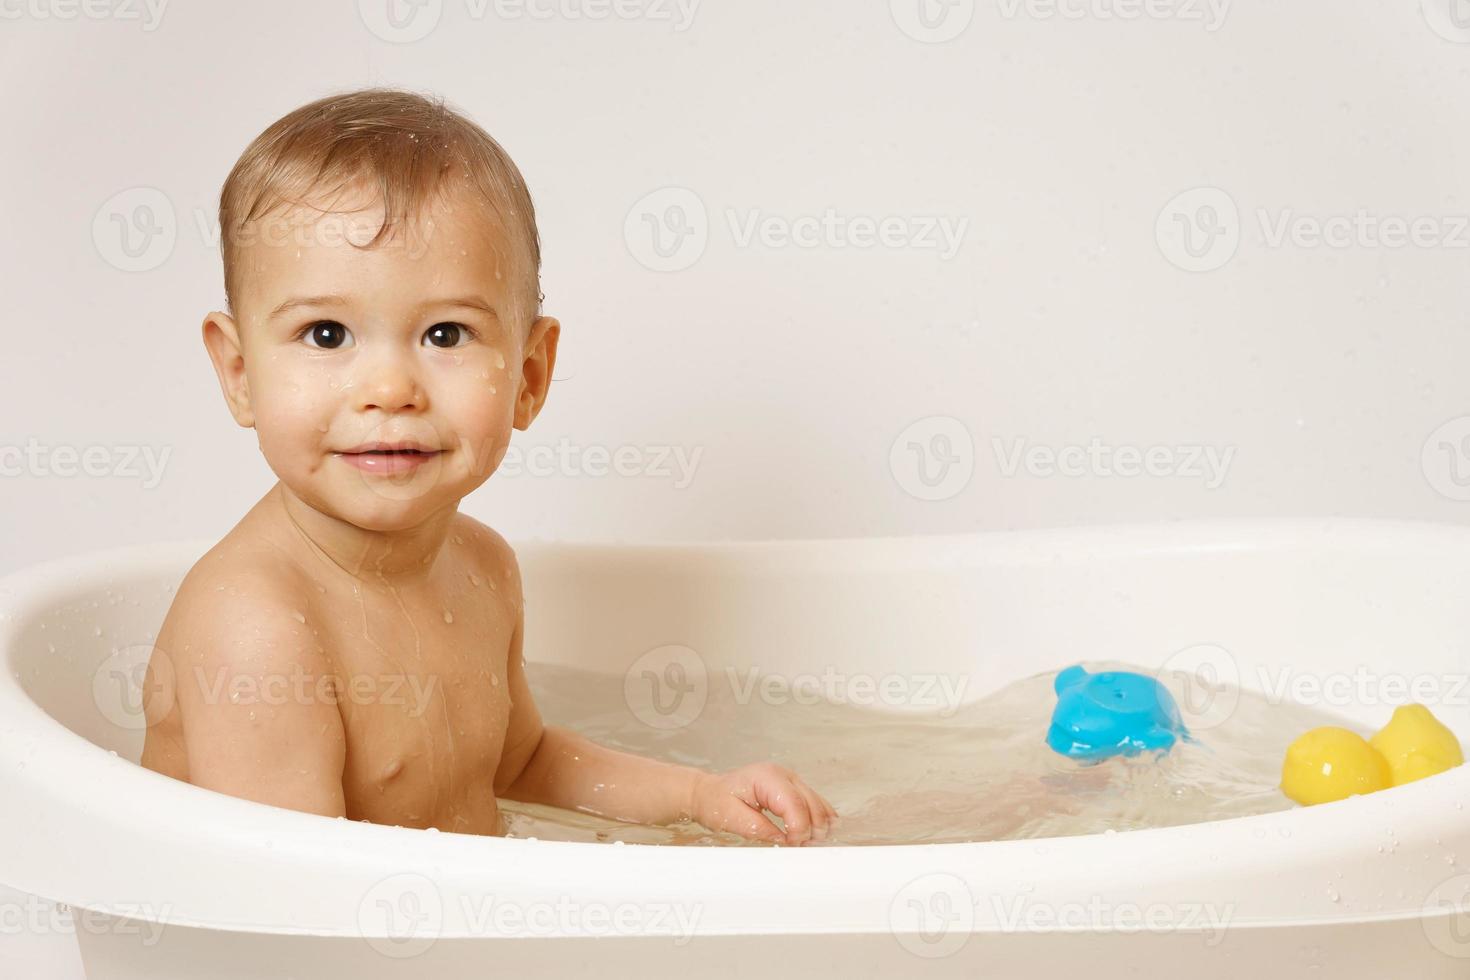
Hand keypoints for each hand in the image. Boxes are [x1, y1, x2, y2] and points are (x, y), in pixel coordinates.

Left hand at [687, 763, 837, 845]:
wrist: (710, 793)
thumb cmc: (716, 802)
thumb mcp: (732, 818)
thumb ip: (758, 828)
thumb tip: (784, 840)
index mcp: (767, 777)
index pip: (795, 803)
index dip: (799, 828)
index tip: (793, 846)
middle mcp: (784, 775)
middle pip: (812, 803)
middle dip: (810, 829)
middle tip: (800, 850)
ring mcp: (791, 780)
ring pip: (818, 803)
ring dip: (817, 826)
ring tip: (805, 845)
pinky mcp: (794, 788)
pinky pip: (815, 803)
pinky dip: (818, 819)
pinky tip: (813, 835)